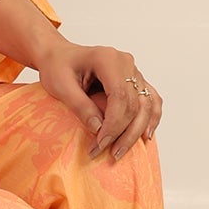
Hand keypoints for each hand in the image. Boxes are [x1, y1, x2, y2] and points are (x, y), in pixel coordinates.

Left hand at [35, 40, 161, 160]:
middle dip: (123, 132)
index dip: (113, 123)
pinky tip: (145, 135)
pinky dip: (151, 118)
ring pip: (146, 104)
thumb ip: (80, 106)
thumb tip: (99, 129)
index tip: (100, 143)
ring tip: (121, 151)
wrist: (59, 55)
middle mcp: (126, 63)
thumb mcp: (61, 86)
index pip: (119, 95)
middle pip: (135, 103)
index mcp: (107, 59)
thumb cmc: (57, 67)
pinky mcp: (135, 80)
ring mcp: (133, 71)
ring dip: (136, 130)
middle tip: (107, 152)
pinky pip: (150, 100)